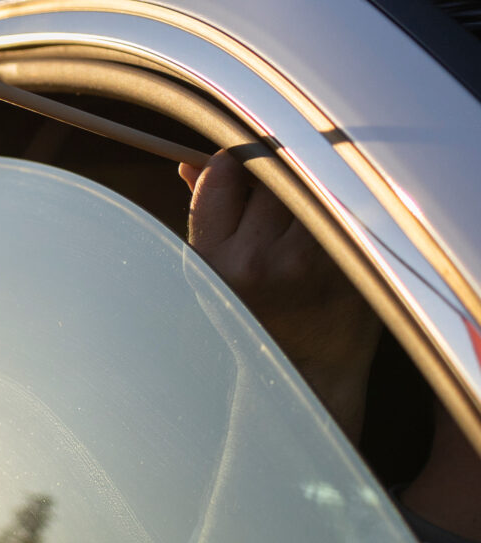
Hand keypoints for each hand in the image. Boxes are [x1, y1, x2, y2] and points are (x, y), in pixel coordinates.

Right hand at [181, 154, 380, 439]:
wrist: (308, 379)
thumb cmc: (253, 324)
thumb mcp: (212, 273)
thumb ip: (205, 215)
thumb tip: (191, 164)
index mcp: (215, 262)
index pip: (222, 175)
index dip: (230, 166)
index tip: (236, 171)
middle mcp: (260, 259)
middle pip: (267, 173)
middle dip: (268, 176)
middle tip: (272, 197)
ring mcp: (311, 260)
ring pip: (306, 185)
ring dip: (303, 189)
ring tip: (301, 215)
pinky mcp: (351, 261)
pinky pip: (339, 207)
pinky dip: (334, 208)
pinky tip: (328, 228)